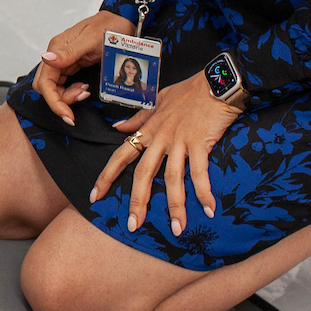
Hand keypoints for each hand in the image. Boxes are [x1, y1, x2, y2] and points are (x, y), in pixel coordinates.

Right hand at [33, 11, 132, 125]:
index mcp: (57, 48)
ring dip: (67, 96)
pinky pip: (65, 84)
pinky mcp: (73, 65)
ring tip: (85, 93)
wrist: (123, 21)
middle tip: (80, 100)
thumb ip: (68, 52)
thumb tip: (45, 58)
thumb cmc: (110, 27)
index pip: (45, 81)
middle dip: (60, 99)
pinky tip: (84, 89)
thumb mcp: (90, 40)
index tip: (67, 115)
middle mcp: (58, 55)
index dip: (53, 101)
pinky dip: (72, 91)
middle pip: (46, 86)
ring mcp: (64, 60)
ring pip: (54, 87)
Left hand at [89, 75, 241, 236]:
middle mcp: (160, 138)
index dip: (106, 176)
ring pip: (172, 178)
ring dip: (175, 205)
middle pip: (144, 174)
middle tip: (133, 224)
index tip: (94, 196)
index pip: (121, 156)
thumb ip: (138, 119)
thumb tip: (118, 128)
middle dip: (137, 201)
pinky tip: (209, 210)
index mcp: (148, 130)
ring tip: (176, 228)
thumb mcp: (158, 102)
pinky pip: (200, 172)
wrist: (215, 82)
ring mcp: (180, 141)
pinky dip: (204, 192)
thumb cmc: (189, 92)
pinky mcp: (200, 142)